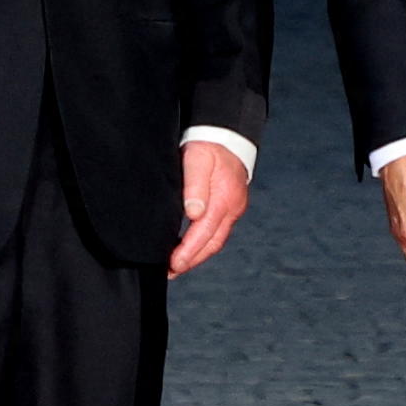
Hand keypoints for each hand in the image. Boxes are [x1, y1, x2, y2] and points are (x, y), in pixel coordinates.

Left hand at [171, 136, 253, 277]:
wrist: (228, 134)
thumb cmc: (209, 146)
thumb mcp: (197, 159)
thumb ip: (194, 185)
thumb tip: (193, 213)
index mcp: (224, 200)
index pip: (205, 233)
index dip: (189, 252)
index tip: (173, 264)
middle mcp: (232, 208)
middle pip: (212, 243)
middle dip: (192, 260)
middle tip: (171, 271)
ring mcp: (234, 209)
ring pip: (216, 240)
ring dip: (198, 254)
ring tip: (178, 265)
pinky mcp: (231, 207)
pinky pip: (218, 231)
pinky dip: (204, 242)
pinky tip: (190, 245)